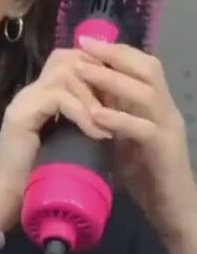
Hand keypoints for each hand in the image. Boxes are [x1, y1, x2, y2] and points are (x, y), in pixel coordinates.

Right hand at [0, 47, 112, 231]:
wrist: (8, 198)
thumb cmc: (39, 175)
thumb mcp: (69, 140)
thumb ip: (80, 120)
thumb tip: (112, 109)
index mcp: (39, 95)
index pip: (67, 60)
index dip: (95, 70)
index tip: (119, 93)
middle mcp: (29, 91)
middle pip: (65, 58)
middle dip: (96, 76)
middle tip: (116, 102)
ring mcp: (23, 101)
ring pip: (64, 74)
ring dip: (92, 96)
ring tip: (106, 122)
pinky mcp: (21, 114)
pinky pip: (59, 97)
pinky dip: (82, 113)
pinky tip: (96, 133)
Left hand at [75, 36, 196, 238]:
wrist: (171, 210)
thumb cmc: (144, 174)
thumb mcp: (121, 136)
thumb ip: (109, 114)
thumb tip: (82, 93)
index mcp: (153, 104)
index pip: (139, 65)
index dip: (113, 51)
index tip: (82, 42)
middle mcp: (164, 110)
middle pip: (147, 68)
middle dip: (113, 55)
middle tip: (82, 46)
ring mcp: (168, 128)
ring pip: (146, 93)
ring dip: (112, 80)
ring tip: (83, 71)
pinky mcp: (166, 151)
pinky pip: (144, 129)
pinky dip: (119, 119)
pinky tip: (95, 114)